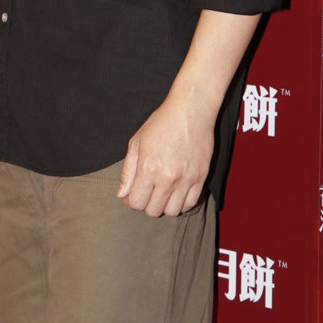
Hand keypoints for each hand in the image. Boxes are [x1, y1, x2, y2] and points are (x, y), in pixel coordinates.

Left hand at [116, 95, 213, 217]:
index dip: (130, 201)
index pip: (136, 202)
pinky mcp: (201, 179)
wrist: (190, 111)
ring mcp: (186, 180)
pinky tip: (176, 192)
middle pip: (153, 211)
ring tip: (161, 192)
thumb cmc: (161, 123)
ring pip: (172, 212)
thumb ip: (128, 171)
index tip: (131, 194)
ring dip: (164, 205)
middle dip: (145, 204)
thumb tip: (121, 194)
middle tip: (146, 191)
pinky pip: (190, 204)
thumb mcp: (137, 142)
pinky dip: (181, 203)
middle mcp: (168, 179)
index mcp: (149, 169)